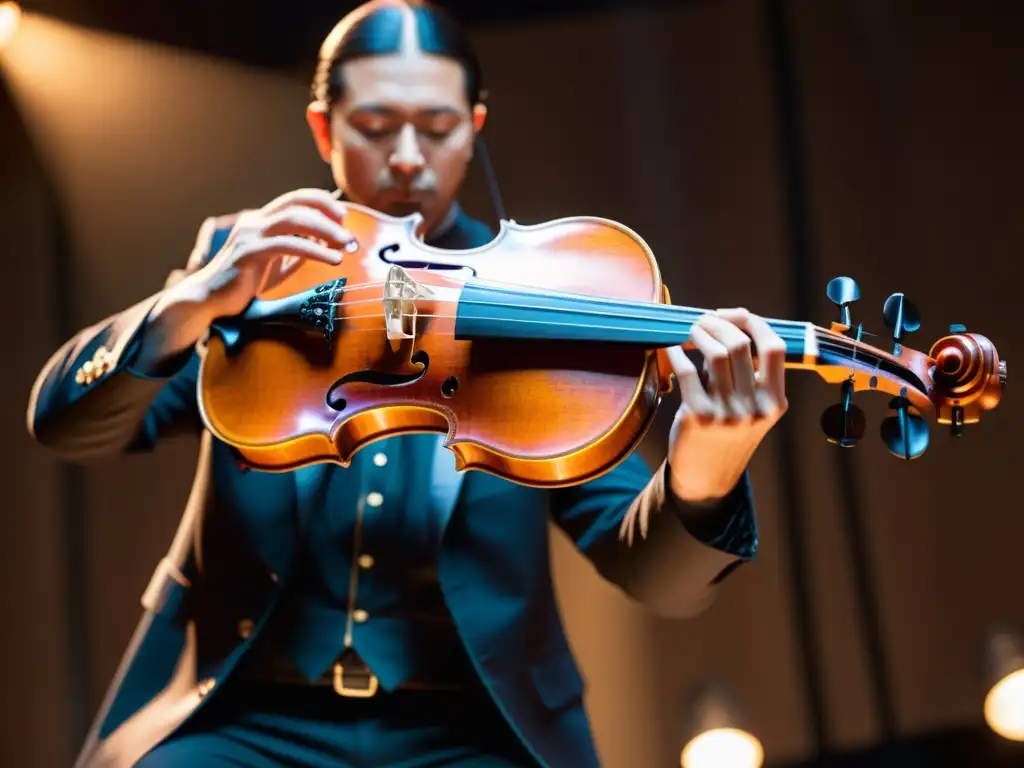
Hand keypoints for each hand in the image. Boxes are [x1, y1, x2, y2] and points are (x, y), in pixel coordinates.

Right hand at [137, 189, 351, 370]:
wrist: (210, 300)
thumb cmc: (243, 282)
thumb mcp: (276, 263)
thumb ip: (296, 250)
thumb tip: (323, 242)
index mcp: (261, 220)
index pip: (295, 199)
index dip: (321, 202)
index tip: (344, 216)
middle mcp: (254, 221)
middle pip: (297, 204)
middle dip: (328, 215)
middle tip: (349, 234)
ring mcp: (250, 235)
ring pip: (294, 219)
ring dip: (326, 231)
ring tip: (347, 246)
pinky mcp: (248, 253)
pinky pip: (287, 245)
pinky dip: (314, 251)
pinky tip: (331, 260)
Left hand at [665, 308, 787, 503]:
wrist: (707, 478)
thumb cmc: (727, 434)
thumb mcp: (751, 409)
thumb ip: (747, 373)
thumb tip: (732, 320)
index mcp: (775, 403)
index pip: (774, 349)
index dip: (756, 324)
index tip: (739, 315)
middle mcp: (755, 408)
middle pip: (741, 345)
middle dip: (721, 322)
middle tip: (706, 319)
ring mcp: (727, 413)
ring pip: (716, 353)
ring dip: (701, 332)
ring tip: (692, 329)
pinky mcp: (698, 416)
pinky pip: (688, 370)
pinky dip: (678, 351)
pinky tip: (672, 346)